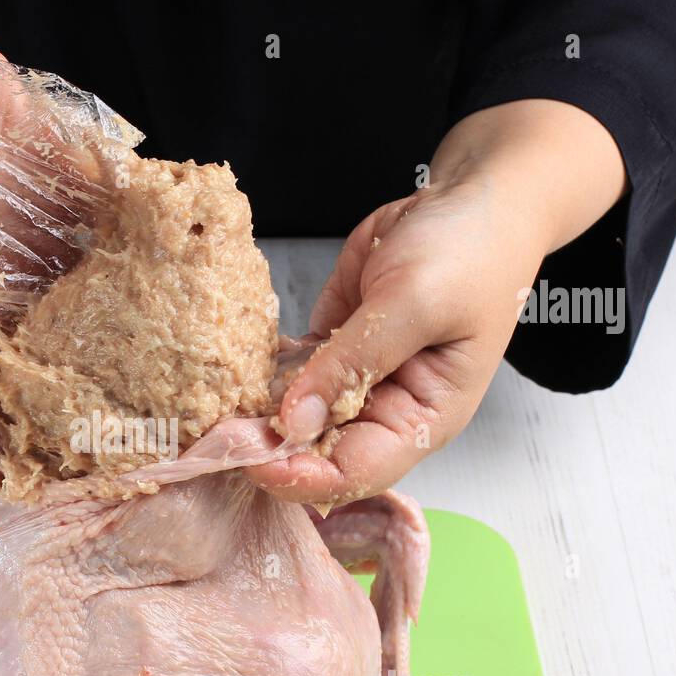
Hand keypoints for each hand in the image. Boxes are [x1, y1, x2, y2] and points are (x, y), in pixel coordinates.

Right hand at [0, 0, 137, 488]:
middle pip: (48, 382)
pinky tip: (208, 316)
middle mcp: (8, 299)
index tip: (11, 504)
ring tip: (182, 429)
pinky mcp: (89, 217)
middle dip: (78, 436)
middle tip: (121, 490)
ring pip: (100, 333)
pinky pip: (132, 255)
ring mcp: (54, 263)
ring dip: (137, 376)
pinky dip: (167, 281)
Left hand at [248, 99, 626, 503]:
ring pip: (293, 422)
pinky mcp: (330, 351)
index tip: (247, 456)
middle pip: (315, 455)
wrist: (471, 200)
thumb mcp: (413, 302)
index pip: (354, 472)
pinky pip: (285, 378)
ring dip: (251, 419)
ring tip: (205, 409)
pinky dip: (255, 379)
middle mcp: (384, 411)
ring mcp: (354, 383)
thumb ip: (354, 362)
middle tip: (211, 436)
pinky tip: (224, 373)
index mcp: (422, 418)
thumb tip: (296, 421)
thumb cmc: (468, 252)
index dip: (299, 474)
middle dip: (265, 450)